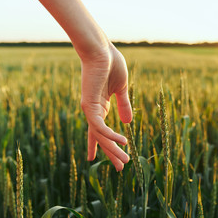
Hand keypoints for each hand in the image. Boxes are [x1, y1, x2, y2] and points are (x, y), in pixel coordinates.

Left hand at [79, 43, 131, 170]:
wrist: (100, 49)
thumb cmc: (110, 64)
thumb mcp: (122, 88)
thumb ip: (124, 105)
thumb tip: (128, 122)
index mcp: (100, 106)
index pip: (102, 131)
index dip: (106, 144)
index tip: (110, 158)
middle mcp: (93, 111)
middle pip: (101, 138)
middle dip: (111, 153)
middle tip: (120, 169)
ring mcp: (90, 109)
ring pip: (101, 136)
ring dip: (113, 149)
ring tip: (124, 162)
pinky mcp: (89, 105)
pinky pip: (101, 126)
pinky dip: (111, 135)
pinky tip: (123, 141)